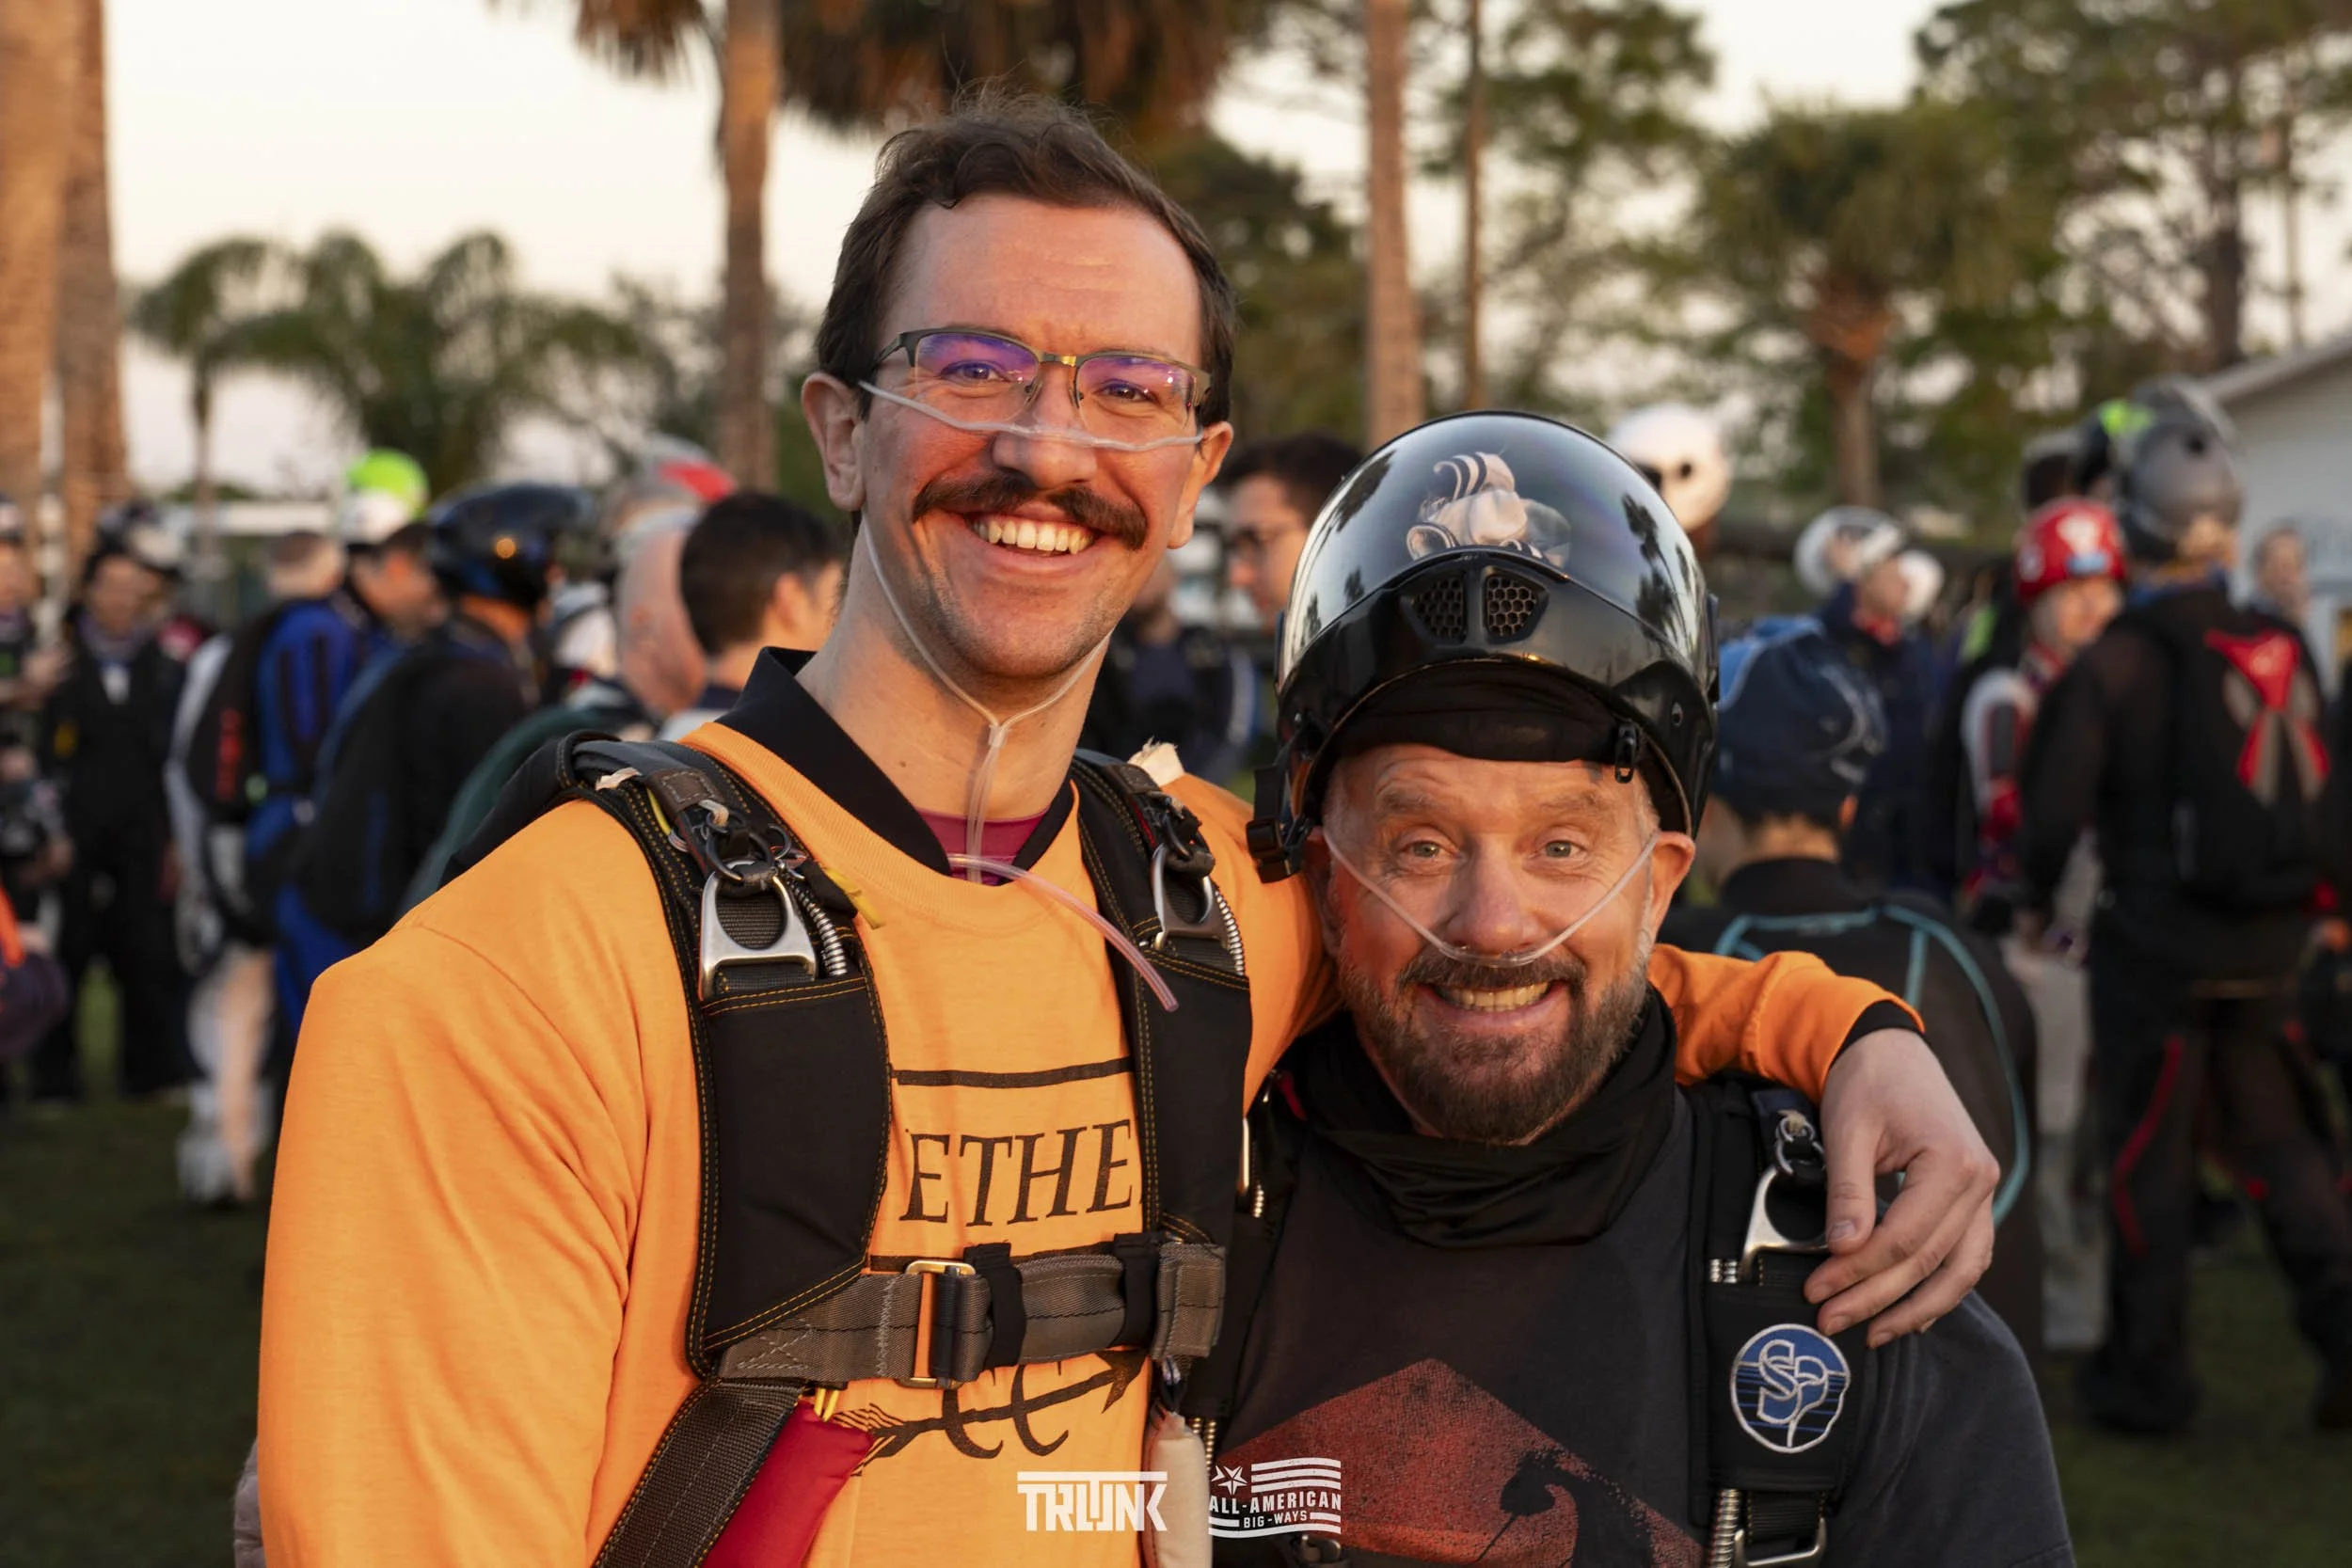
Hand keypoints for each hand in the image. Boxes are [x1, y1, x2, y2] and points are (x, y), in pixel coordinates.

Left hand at [1804, 1028, 1997, 1345]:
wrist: (1889, 1051)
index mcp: (1954, 1162)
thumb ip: (1848, 1191)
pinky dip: (1939, 1288)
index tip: (1817, 1290)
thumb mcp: (1848, 1130)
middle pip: (1930, 1261)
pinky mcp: (1972, 1201)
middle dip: (1877, 1298)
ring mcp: (1984, 1194)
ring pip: (1961, 1271)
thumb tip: (1843, 1250)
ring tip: (1871, 1333)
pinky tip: (1909, 1312)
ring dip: (1916, 1308)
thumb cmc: (1867, 1083)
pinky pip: (1964, 1257)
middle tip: (1830, 1321)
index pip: (1905, 1238)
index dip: (1859, 1272)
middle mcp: (1981, 1183)